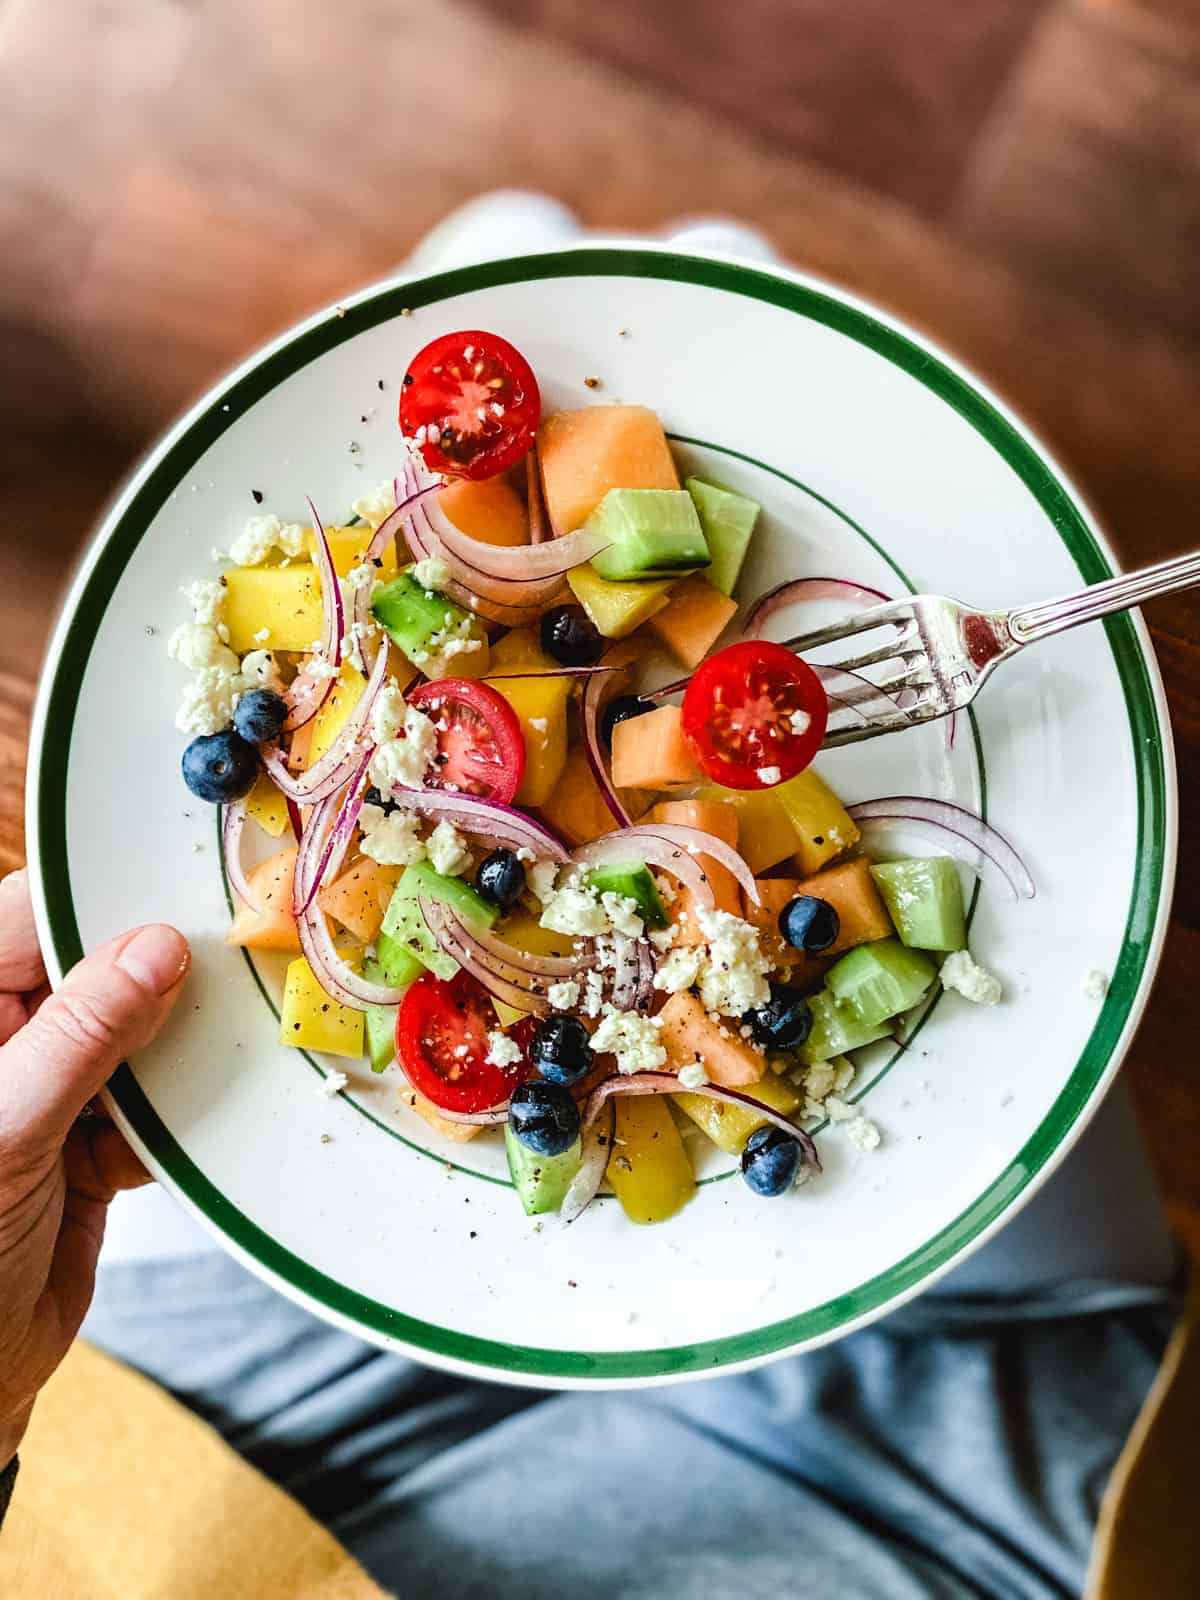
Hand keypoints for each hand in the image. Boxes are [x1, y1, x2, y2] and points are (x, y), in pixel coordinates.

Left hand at [0, 870, 188, 1463]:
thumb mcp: (9, 1129)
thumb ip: (81, 1034)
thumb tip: (157, 948)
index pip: (28, 923)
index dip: (102, 902)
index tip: (186, 891)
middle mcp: (2, 1047)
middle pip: (91, 977)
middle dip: (160, 975)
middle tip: (239, 957)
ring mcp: (44, 1099)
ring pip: (129, 1041)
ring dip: (177, 1051)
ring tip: (238, 1033)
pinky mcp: (84, 1152)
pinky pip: (147, 1110)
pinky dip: (178, 1118)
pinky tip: (207, 1116)